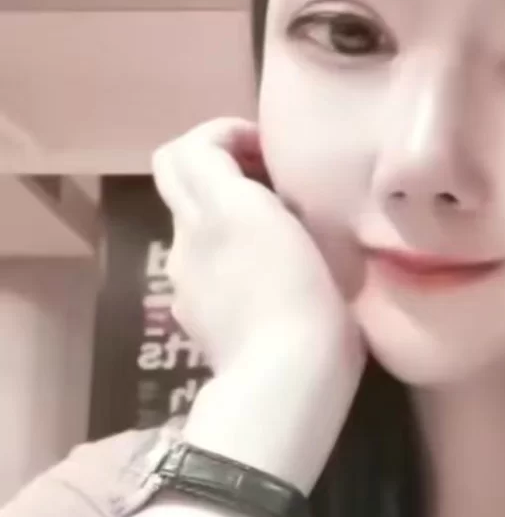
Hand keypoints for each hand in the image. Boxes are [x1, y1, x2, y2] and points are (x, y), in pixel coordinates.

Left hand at [152, 118, 365, 487]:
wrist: (282, 383)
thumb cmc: (312, 303)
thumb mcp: (316, 236)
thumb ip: (288, 202)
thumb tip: (280, 197)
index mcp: (220, 206)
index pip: (192, 145)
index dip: (226, 134)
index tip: (267, 150)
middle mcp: (189, 235)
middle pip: (176, 175)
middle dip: (215, 165)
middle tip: (262, 179)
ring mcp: (183, 278)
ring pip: (189, 223)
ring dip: (221, 214)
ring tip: (272, 235)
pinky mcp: (189, 313)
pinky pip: (199, 266)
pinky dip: (222, 257)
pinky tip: (262, 282)